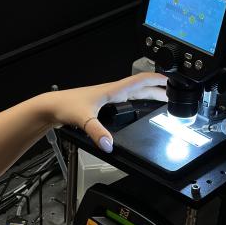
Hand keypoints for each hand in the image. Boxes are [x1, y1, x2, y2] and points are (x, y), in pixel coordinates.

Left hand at [50, 72, 166, 151]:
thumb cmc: (65, 106)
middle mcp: (111, 92)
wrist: (52, 107)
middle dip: (157, 88)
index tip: (170, 80)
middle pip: (140, 88)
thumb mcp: (83, 119)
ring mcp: (107, 98)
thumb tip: (109, 144)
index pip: (139, 81)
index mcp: (111, 91)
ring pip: (133, 94)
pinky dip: (136, 102)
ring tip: (162, 98)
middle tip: (173, 92)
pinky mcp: (102, 105)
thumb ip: (97, 132)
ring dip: (148, 94)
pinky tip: (137, 108)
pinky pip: (125, 101)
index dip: (155, 80)